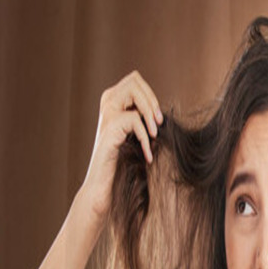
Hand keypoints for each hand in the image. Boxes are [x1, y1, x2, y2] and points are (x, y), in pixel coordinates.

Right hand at [80, 70, 163, 220]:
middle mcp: (107, 104)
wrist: (104, 189)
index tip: (159, 121)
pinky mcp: (108, 130)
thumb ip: (145, 121)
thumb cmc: (124, 165)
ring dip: (149, 113)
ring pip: (132, 92)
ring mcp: (105, 115)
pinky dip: (145, 136)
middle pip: (134, 80)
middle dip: (152, 101)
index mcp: (114, 102)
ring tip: (154, 136)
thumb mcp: (137, 138)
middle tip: (158, 126)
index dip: (151, 96)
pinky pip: (133, 119)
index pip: (136, 80)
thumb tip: (163, 113)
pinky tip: (148, 155)